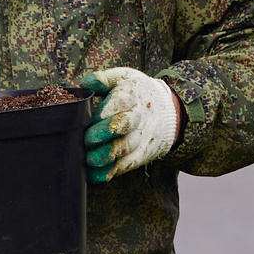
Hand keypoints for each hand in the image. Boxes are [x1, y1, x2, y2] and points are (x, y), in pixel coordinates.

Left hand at [80, 67, 180, 182]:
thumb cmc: (138, 93)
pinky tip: (95, 176)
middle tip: (87, 140)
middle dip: (104, 134)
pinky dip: (111, 172)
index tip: (90, 121)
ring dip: (106, 156)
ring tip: (90, 160)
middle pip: (124, 126)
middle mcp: (139, 117)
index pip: (121, 103)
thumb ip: (103, 78)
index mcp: (133, 94)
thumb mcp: (124, 77)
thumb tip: (85, 84)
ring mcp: (141, 137)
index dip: (105, 114)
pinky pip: (127, 165)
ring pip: (125, 148)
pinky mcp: (141, 154)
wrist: (168, 111)